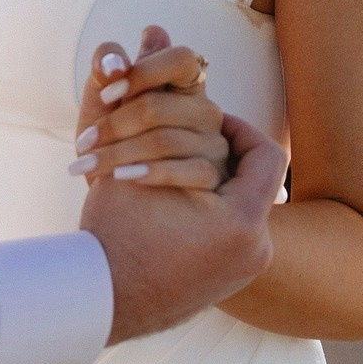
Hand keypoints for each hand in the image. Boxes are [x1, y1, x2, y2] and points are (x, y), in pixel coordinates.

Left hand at [70, 26, 227, 190]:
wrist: (119, 197)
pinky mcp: (214, 174)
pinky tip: (122, 178)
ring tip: (89, 165)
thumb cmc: (112, 141)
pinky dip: (149, 173)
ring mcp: (213, 142)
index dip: (143, 72)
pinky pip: (187, 171)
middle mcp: (204, 110)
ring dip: (119, 154)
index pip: (180, 59)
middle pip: (158, 106)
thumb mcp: (100, 103)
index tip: (107, 95)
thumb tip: (116, 62)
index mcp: (182, 84)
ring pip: (165, 140)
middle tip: (84, 143)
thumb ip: (107, 71)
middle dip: (114, 125)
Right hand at [82, 111, 286, 344]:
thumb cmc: (113, 234)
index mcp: (242, 222)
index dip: (242, 129)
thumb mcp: (138, 167)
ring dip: (218, 185)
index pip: (267, 155)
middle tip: (200, 141)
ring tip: (187, 168)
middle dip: (228, 157)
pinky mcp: (229, 282)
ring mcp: (245, 271)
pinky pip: (235, 234)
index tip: (215, 120)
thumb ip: (160, 121)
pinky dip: (213, 213)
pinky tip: (182, 201)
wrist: (95, 302)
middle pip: (258, 182)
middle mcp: (256, 250)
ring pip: (246, 207)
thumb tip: (157, 61)